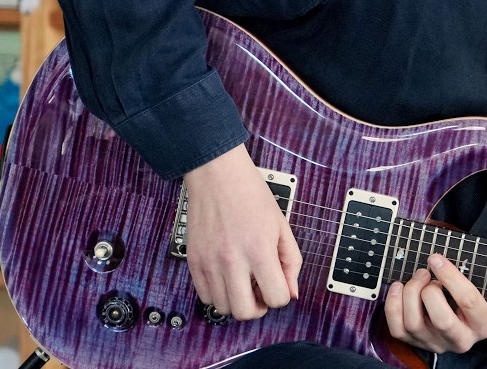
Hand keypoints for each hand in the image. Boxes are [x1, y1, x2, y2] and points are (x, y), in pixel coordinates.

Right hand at [182, 144, 301, 319]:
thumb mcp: (282, 225)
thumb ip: (291, 261)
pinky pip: (205, 296)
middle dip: (258, 307)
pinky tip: (227, 277)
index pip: (277, 298)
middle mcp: (232, 260)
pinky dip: (218, 294)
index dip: (282, 295)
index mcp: (259, 250)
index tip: (278, 285)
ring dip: (237, 301)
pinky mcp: (193, 261)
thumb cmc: (251, 194)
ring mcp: (209, 263)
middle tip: (260, 291)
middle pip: (245, 312)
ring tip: (243, 281)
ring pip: (223, 308)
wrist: (217, 175)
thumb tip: (292, 292)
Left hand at [384, 225, 486, 354]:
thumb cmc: (471, 292)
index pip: (469, 302)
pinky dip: (393, 304)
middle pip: (442, 320)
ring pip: (415, 324)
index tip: (436, 257)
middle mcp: (460, 339)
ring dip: (410, 293)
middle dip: (429, 290)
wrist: (458, 318)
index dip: (451, 276)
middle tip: (426, 271)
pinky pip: (397, 328)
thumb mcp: (485, 276)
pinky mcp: (414, 342)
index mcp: (483, 324)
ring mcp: (435, 343)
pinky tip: (399, 287)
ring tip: (416, 276)